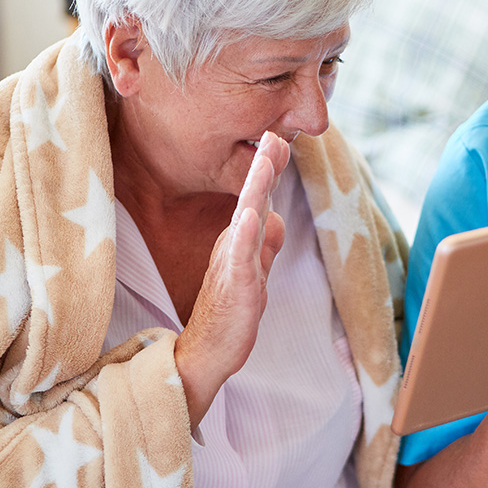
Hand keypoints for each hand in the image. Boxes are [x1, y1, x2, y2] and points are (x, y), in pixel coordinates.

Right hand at [175, 131, 289, 428]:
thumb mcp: (254, 274)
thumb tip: (274, 218)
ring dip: (256, 188)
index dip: (270, 173)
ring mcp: (233, 264)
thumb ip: (264, 247)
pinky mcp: (234, 286)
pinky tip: (251, 215)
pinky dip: (245, 235)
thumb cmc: (231, 314)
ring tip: (265, 159)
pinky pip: (240, 258)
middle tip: (274, 134)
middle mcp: (234, 246)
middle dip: (264, 166)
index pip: (258, 201)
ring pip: (246, 220)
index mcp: (241, 242)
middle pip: (252, 199)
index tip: (279, 140)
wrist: (207, 353)